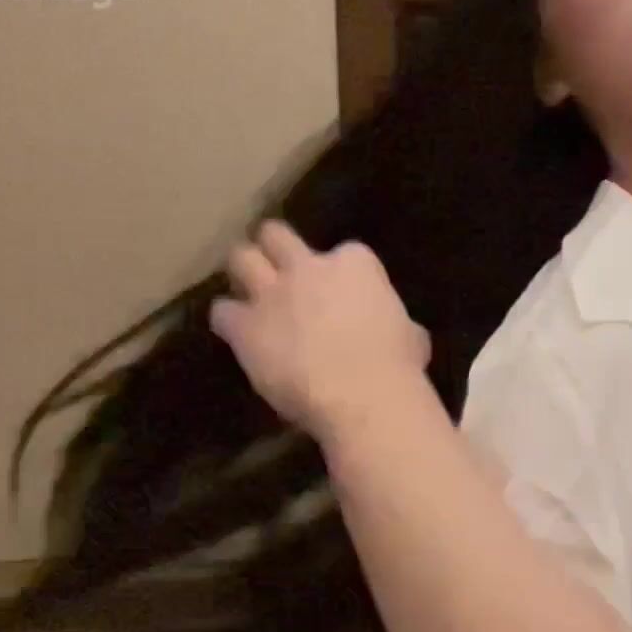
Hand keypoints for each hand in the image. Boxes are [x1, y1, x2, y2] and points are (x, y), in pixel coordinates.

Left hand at [209, 221, 430, 436]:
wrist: (361, 396)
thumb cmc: (396, 366)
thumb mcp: (409, 333)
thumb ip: (391, 320)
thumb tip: (398, 330)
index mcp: (354, 263)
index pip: (344, 251)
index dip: (337, 271)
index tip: (337, 291)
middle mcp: (308, 267)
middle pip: (276, 235)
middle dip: (274, 248)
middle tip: (275, 267)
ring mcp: (272, 294)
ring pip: (241, 258)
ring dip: (243, 270)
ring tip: (245, 287)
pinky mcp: (244, 326)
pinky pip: (221, 311)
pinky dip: (227, 319)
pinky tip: (235, 332)